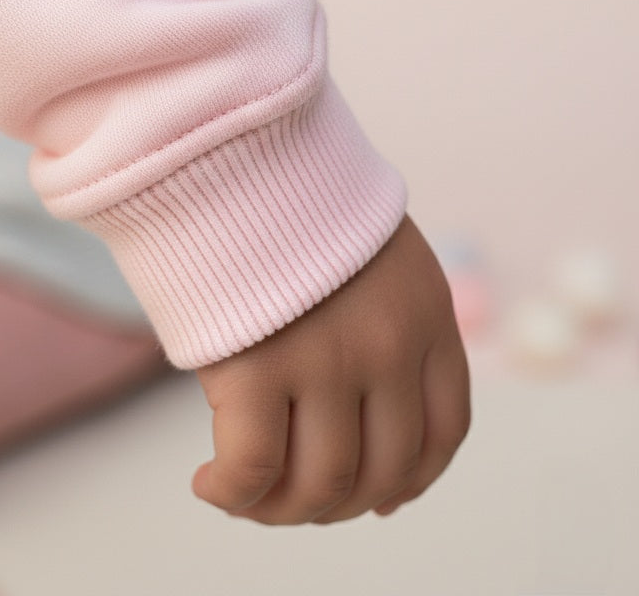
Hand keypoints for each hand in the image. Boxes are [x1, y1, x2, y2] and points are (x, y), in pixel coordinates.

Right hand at [192, 214, 470, 524]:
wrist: (228, 144)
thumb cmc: (282, 197)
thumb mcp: (364, 247)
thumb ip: (380, 319)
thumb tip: (366, 427)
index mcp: (426, 312)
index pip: (444, 431)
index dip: (409, 480)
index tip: (376, 497)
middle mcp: (389, 345)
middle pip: (382, 471)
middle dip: (337, 504)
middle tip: (294, 497)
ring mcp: (327, 359)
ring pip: (321, 483)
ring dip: (282, 508)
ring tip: (247, 494)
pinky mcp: (256, 365)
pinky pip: (252, 469)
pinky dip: (232, 494)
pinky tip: (209, 484)